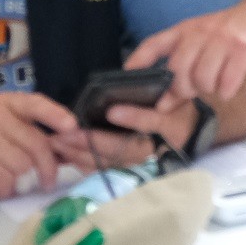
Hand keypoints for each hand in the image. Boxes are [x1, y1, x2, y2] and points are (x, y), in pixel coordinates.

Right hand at [0, 92, 79, 198]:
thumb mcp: (0, 128)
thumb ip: (28, 135)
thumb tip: (65, 151)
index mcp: (4, 103)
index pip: (36, 103)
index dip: (56, 115)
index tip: (73, 128)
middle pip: (36, 144)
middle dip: (47, 168)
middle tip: (47, 182)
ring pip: (22, 166)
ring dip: (20, 181)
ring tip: (8, 180)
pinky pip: (5, 179)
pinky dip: (5, 190)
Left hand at [52, 99, 198, 173]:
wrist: (187, 132)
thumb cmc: (174, 106)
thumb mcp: (171, 93)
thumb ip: (152, 89)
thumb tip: (126, 75)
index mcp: (170, 126)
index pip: (153, 122)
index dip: (134, 117)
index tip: (112, 111)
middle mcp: (156, 148)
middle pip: (124, 149)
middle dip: (94, 142)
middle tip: (67, 133)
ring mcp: (141, 162)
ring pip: (111, 162)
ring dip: (82, 154)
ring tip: (58, 143)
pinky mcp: (129, 168)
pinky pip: (104, 169)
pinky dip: (84, 163)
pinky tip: (65, 154)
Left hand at [126, 0, 245, 102]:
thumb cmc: (232, 33)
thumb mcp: (203, 42)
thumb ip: (184, 69)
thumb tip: (163, 103)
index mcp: (186, 30)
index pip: (154, 44)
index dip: (137, 62)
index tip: (126, 80)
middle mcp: (200, 34)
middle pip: (178, 72)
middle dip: (183, 90)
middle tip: (195, 90)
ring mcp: (221, 41)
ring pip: (202, 79)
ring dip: (209, 89)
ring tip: (217, 84)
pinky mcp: (242, 50)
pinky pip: (226, 82)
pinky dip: (227, 90)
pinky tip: (230, 86)